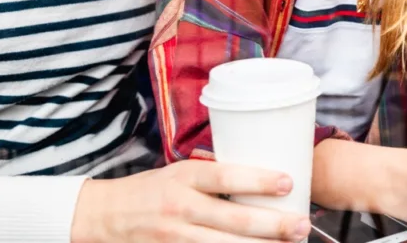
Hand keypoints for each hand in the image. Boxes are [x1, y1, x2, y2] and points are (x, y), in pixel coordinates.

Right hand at [71, 160, 311, 242]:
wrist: (105, 215)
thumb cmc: (151, 189)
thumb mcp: (179, 171)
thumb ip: (213, 176)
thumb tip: (260, 177)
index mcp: (184, 177)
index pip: (226, 177)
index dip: (258, 180)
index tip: (288, 182)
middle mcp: (181, 208)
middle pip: (234, 220)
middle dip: (273, 226)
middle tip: (302, 226)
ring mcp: (175, 237)